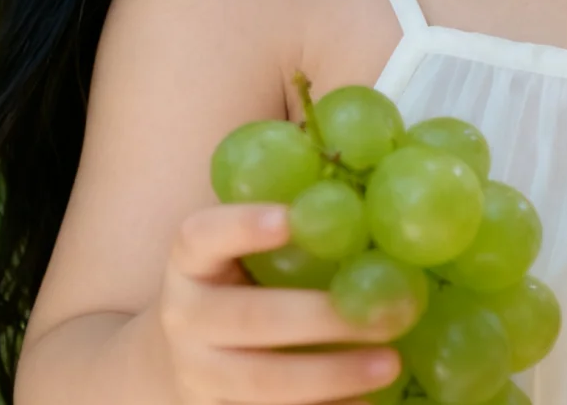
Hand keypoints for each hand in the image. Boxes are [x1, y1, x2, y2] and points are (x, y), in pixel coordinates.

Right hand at [157, 202, 402, 403]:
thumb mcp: (239, 247)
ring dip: (330, 375)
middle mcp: (186, 317)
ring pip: (263, 381)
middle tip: (384, 313)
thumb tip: (368, 184)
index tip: (292, 218)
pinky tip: (366, 400)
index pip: (202, 236)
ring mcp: (198, 374)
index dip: (242, 226)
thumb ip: (289, 221)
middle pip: (249, 318)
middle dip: (319, 318)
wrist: (177, 355)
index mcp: (190, 261)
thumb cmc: (233, 279)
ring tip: (389, 363)